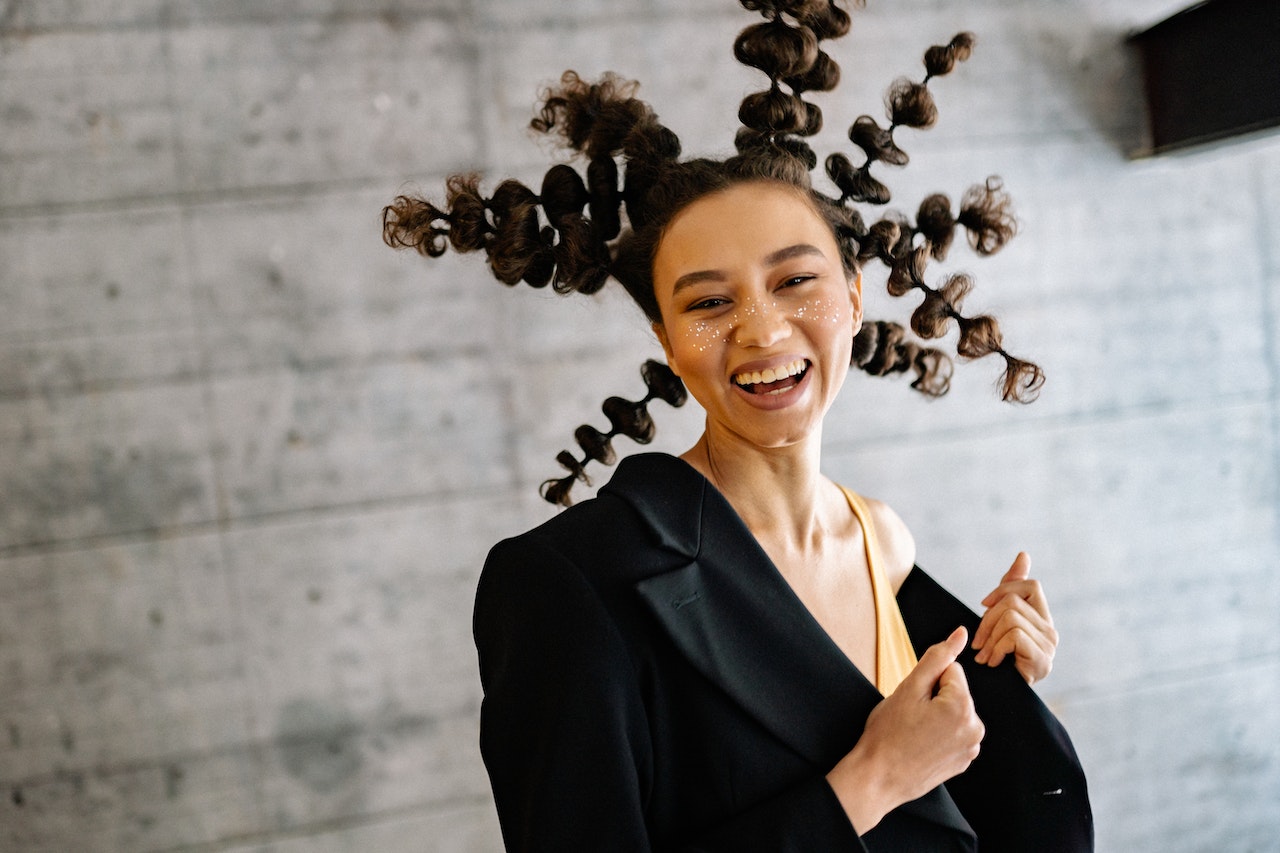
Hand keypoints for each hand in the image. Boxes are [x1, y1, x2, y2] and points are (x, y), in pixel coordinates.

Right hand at [827, 627, 983, 831]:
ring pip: (954, 711)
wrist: (877, 779)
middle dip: (934, 697)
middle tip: (910, 717)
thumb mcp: (908, 688)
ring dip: (937, 715)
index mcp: (963, 706)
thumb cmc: (887, 733)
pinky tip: (921, 745)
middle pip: (954, 692)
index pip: (950, 670)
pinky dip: (940, 734)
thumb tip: (961, 633)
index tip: (912, 701)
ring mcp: (971, 748)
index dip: (926, 681)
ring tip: (914, 731)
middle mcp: (975, 728)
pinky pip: (954, 732)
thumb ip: (938, 656)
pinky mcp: (964, 761)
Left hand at [972, 552, 1057, 684]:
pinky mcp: (1042, 660)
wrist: (997, 697)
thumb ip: (1012, 588)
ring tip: (986, 655)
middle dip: (987, 619)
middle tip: (979, 642)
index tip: (984, 605)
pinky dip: (996, 648)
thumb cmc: (996, 657)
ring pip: (1010, 618)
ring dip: (989, 638)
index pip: (1031, 585)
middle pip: (1013, 601)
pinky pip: (1013, 636)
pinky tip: (993, 663)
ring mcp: (1049, 646)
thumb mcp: (999, 618)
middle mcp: (1051, 631)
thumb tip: (1024, 555)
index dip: (1004, 589)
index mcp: (1042, 618)